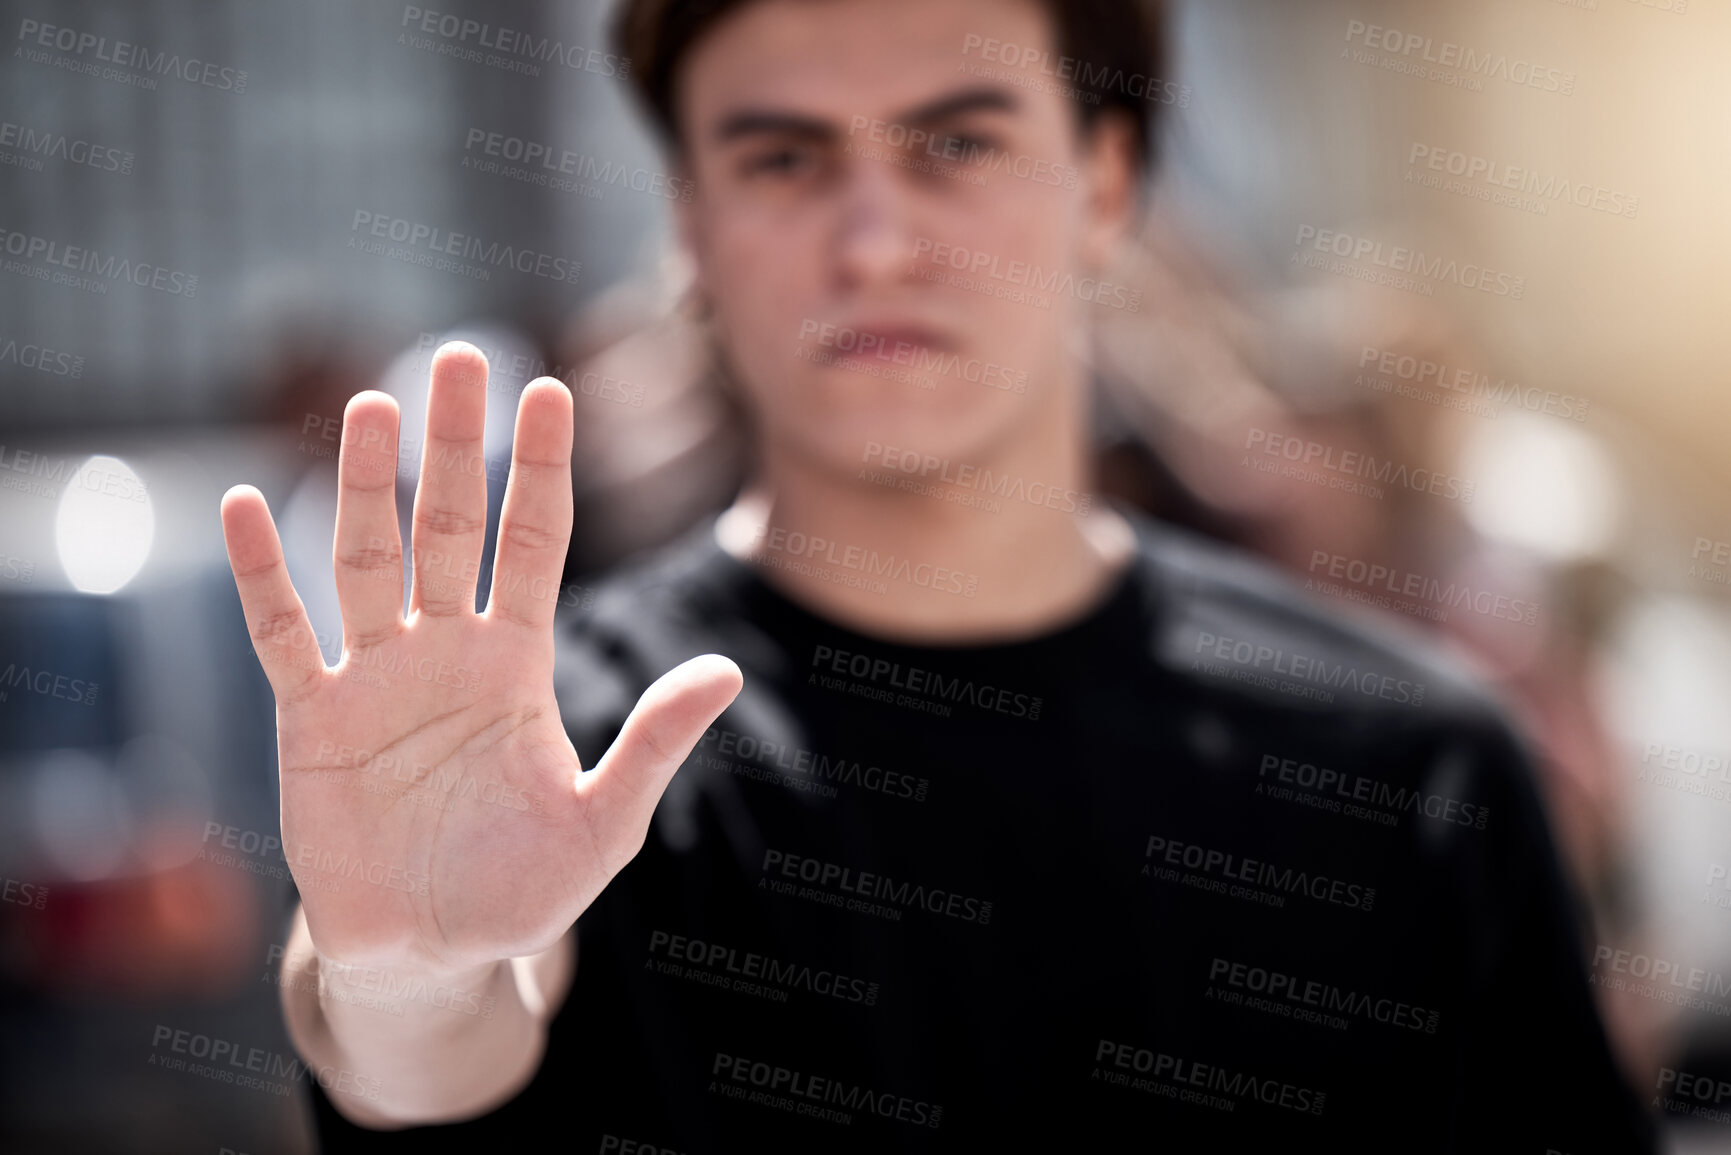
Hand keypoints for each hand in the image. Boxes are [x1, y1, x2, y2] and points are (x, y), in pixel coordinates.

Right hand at [221, 342, 739, 975]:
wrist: (432, 957)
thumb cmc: (522, 890)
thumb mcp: (605, 822)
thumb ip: (656, 745)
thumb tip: (728, 672)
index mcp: (518, 662)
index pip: (533, 541)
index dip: (542, 469)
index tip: (551, 391)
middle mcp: (446, 651)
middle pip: (451, 526)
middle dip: (455, 445)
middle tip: (458, 356)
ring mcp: (376, 679)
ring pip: (367, 560)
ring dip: (364, 487)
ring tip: (367, 408)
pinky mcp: (313, 722)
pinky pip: (285, 637)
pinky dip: (265, 577)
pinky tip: (248, 510)